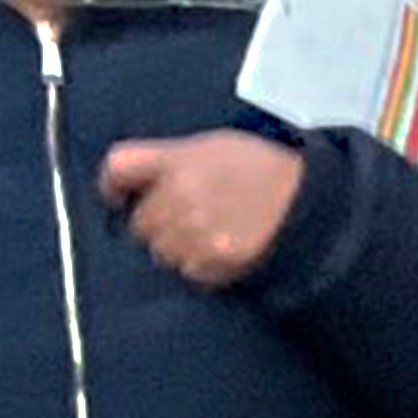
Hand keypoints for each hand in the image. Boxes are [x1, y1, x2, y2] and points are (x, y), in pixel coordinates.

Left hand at [103, 130, 307, 288]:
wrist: (307, 204)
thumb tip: (143, 180)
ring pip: (161, 252)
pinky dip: (198, 265)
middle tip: (183, 216)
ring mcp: (193, 233)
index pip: (119, 167)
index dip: (111, 184)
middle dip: (155, 222)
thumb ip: (174, 160)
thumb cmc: (263, 168)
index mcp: (178, 160)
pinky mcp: (210, 263)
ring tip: (207, 233)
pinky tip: (220, 248)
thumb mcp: (216, 146)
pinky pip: (187, 271)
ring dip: (176, 246)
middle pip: (139, 222)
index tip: (116, 195)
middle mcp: (178, 196)